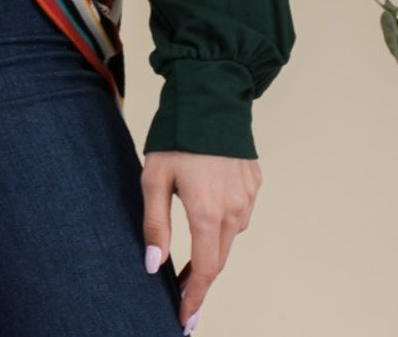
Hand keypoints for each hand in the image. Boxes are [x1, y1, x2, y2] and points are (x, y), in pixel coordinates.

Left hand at [142, 149, 260, 332]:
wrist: (211, 94)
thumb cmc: (177, 135)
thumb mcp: (154, 178)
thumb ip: (156, 224)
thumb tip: (154, 265)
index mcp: (208, 212)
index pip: (206, 270)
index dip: (195, 297)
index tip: (186, 318)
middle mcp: (234, 211)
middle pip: (219, 258)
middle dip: (201, 279)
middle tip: (183, 293)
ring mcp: (248, 197)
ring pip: (230, 235)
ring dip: (213, 247)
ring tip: (191, 254)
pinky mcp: (254, 183)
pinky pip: (239, 212)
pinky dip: (224, 220)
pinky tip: (208, 209)